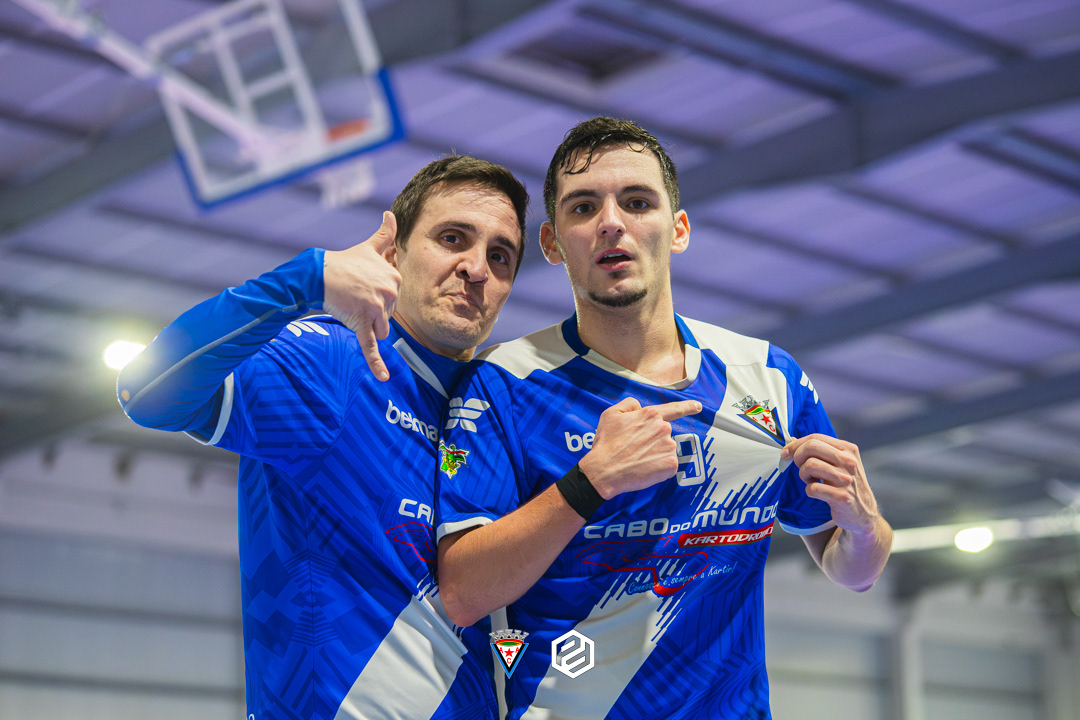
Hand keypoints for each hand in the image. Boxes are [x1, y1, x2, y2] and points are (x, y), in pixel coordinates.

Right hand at [323, 211, 401, 380]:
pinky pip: (371, 347)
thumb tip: (391, 213)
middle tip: (356, 297)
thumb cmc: (343, 262)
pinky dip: (377, 365)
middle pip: (390, 317)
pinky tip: (384, 379)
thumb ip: (384, 233)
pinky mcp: (361, 324)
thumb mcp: (367, 247)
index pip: (396, 299)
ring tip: (353, 309)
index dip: (380, 298)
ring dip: (369, 326)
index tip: (365, 288)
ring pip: (382, 331)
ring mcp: (376, 309)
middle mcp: (389, 292)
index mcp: (394, 277)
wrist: (317, 274)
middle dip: (375, 312)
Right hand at [579, 397, 701, 499]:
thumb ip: (629, 404)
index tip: (698, 407)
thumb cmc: (606, 443)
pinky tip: (644, 469)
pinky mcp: (670, 464)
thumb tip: (640, 408)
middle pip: (664, 434)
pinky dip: (657, 468)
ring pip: (666, 449)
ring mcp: (669, 446)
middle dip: (652, 441)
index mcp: (650, 414)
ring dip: (655, 455)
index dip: (688, 407)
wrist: (604, 471)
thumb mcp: (611, 414)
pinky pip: (668, 465)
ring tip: (637, 460)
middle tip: (634, 449)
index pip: (674, 409)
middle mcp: (663, 428)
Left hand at [782, 435, 879, 535]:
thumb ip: (819, 451)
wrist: (863, 512)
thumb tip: (791, 440)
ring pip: (810, 465)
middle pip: (811, 447)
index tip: (786, 452)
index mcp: (848, 449)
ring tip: (811, 480)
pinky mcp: (842, 497)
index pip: (816, 437)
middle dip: (798, 457)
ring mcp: (846, 479)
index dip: (796, 444)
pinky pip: (813, 488)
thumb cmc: (845, 484)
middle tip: (799, 467)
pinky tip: (817, 492)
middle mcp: (849, 462)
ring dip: (803, 475)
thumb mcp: (838, 463)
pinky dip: (809, 490)